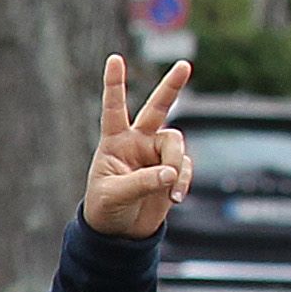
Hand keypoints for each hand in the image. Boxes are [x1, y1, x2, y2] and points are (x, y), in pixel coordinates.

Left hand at [83, 55, 197, 238]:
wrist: (119, 232)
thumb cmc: (105, 209)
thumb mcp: (114, 195)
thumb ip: (142, 182)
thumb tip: (171, 173)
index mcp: (114, 141)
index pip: (114, 108)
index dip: (114, 85)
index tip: (115, 59)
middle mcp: (137, 142)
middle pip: (158, 108)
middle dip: (172, 87)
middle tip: (184, 65)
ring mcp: (156, 155)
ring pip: (176, 144)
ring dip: (176, 164)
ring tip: (170, 190)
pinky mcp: (172, 171)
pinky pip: (184, 168)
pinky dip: (183, 181)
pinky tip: (175, 197)